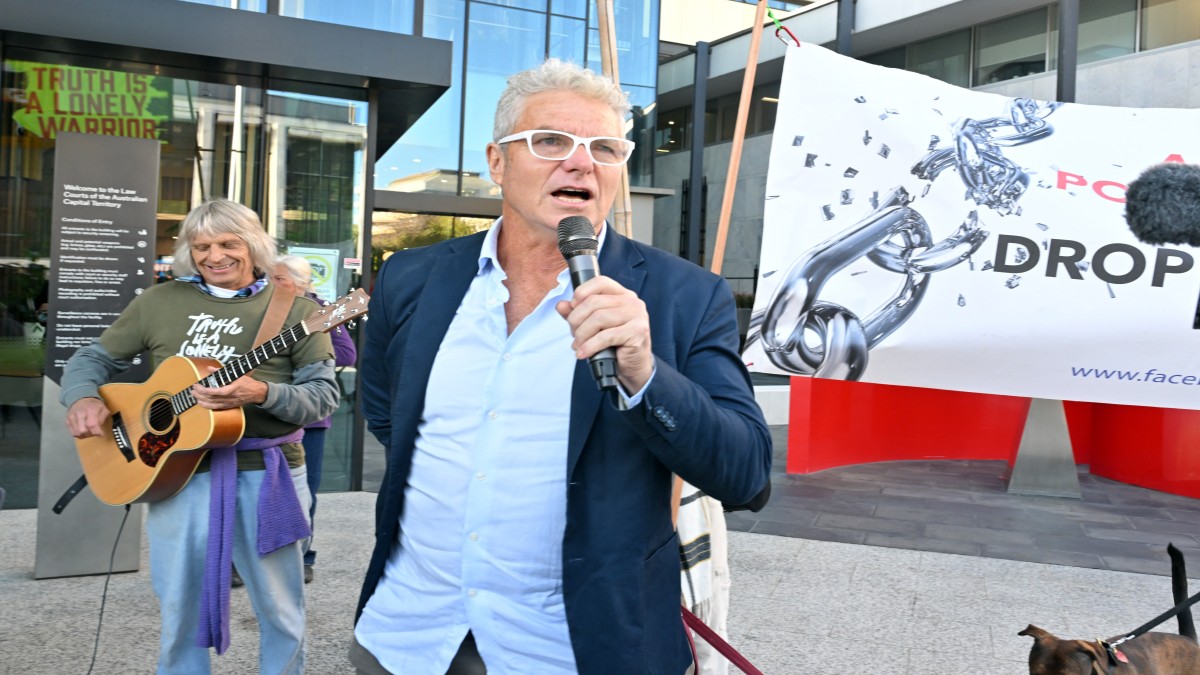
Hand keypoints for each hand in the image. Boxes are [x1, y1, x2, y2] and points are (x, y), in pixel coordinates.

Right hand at [66, 397, 111, 438]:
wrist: (81, 399)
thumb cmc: (94, 405)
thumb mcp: (103, 409)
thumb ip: (103, 419)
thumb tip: (99, 429)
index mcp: (90, 410)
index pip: (92, 425)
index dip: (97, 432)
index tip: (101, 434)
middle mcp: (79, 414)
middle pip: (83, 431)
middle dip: (90, 434)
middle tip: (94, 432)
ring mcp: (72, 418)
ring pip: (77, 433)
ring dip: (84, 435)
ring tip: (89, 432)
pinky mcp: (67, 421)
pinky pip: (72, 433)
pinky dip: (79, 434)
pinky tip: (83, 431)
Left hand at [190, 366, 268, 409]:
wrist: (256, 393)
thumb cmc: (247, 383)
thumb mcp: (236, 374)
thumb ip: (221, 371)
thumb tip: (209, 368)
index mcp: (231, 389)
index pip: (214, 392)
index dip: (203, 390)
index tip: (197, 385)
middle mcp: (229, 398)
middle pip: (211, 398)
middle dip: (199, 395)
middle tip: (192, 390)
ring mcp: (228, 403)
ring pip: (212, 404)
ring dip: (201, 401)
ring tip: (194, 397)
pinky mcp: (228, 406)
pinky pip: (216, 408)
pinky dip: (207, 406)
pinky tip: (201, 403)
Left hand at [556, 275, 652, 392]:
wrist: (633, 367)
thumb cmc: (615, 344)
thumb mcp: (594, 326)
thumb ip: (578, 313)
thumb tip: (561, 305)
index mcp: (622, 295)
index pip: (599, 282)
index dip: (581, 293)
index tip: (573, 309)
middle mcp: (631, 302)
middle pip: (594, 302)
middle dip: (577, 320)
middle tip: (574, 334)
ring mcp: (636, 316)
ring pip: (598, 319)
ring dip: (582, 335)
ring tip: (578, 346)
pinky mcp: (637, 332)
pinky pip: (606, 336)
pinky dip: (590, 346)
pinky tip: (583, 353)